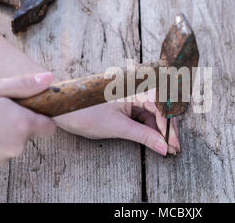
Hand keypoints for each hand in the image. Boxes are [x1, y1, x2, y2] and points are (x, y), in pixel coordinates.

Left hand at [54, 90, 179, 155]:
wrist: (61, 108)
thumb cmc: (84, 113)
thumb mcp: (117, 127)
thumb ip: (143, 136)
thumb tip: (163, 147)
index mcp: (134, 87)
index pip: (161, 106)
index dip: (169, 127)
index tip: (173, 145)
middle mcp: (135, 87)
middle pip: (160, 108)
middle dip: (167, 129)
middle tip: (172, 149)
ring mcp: (131, 94)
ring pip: (153, 112)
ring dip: (159, 129)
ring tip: (165, 147)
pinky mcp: (126, 101)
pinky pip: (143, 113)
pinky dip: (149, 127)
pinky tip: (153, 139)